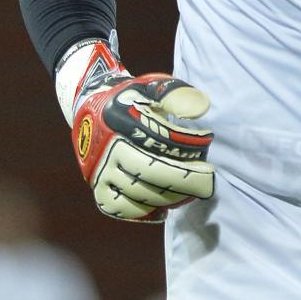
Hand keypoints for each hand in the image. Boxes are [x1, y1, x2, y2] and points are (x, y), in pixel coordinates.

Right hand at [67, 42, 214, 221]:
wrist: (93, 106)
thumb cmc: (133, 97)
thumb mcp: (153, 86)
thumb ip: (177, 94)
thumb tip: (201, 109)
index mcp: (120, 118)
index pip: (159, 138)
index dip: (186, 146)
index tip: (207, 147)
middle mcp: (107, 147)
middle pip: (150, 171)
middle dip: (184, 179)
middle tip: (208, 183)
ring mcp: (100, 170)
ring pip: (137, 193)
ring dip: (169, 196)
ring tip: (192, 193)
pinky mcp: (98, 187)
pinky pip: (120, 208)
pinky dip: (144, 213)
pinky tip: (166, 209)